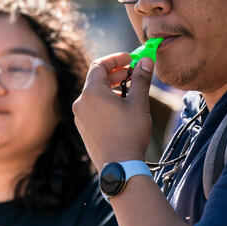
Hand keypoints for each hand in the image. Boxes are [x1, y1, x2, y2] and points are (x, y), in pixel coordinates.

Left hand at [72, 52, 153, 169]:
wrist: (119, 167)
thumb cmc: (130, 134)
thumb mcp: (138, 103)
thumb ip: (141, 79)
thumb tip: (146, 61)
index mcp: (91, 93)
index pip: (99, 65)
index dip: (115, 59)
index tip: (130, 58)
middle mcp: (81, 103)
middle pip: (95, 79)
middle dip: (115, 73)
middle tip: (132, 73)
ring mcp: (80, 116)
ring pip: (94, 94)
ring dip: (110, 88)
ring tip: (129, 91)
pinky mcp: (83, 128)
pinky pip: (92, 107)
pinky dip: (105, 101)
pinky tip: (120, 108)